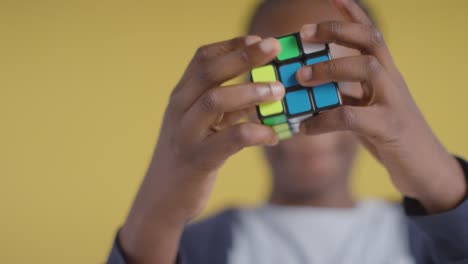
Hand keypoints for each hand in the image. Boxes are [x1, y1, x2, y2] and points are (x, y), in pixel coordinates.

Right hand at [119, 36, 283, 262]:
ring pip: (215, 100)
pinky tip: (273, 136)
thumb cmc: (189, 156)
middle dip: (243, 56)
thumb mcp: (202, 125)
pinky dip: (255, 133)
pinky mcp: (197, 159)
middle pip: (209, 72)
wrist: (162, 198)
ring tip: (278, 91)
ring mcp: (186, 134)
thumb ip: (226, 107)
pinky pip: (230, 140)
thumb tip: (265, 91)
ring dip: (250, 92)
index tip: (257, 40)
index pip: (202, 59)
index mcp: (181, 96)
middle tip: (273, 47)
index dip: (230, 45)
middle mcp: (179, 109)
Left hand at [298, 0, 465, 212]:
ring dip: (329, 68)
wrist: (425, 170)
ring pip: (366, 68)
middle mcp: (392, 82)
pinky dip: (323, 120)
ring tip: (300, 76)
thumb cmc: (391, 137)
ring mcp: (393, 102)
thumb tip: (311, 91)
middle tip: (304, 31)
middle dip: (336, 30)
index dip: (352, 12)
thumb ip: (348, 97)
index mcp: (386, 75)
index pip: (370, 34)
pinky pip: (352, 116)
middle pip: (370, 40)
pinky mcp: (389, 128)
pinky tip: (305, 127)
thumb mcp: (369, 110)